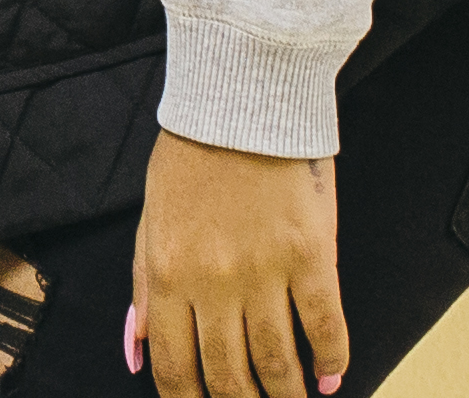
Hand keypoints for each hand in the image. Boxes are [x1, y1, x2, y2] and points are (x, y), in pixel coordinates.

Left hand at [129, 127, 345, 396]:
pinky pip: (326, 326)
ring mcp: (265, 271)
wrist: (240, 100)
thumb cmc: (190, 158)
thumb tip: (135, 353)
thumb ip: (141, 289)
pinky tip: (331, 378)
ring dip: (287, 394)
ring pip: (278, 362)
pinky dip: (332, 361)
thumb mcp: (150, 220)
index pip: (175, 366)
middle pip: (229, 375)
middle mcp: (212, 282)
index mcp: (166, 273)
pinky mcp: (312, 256)